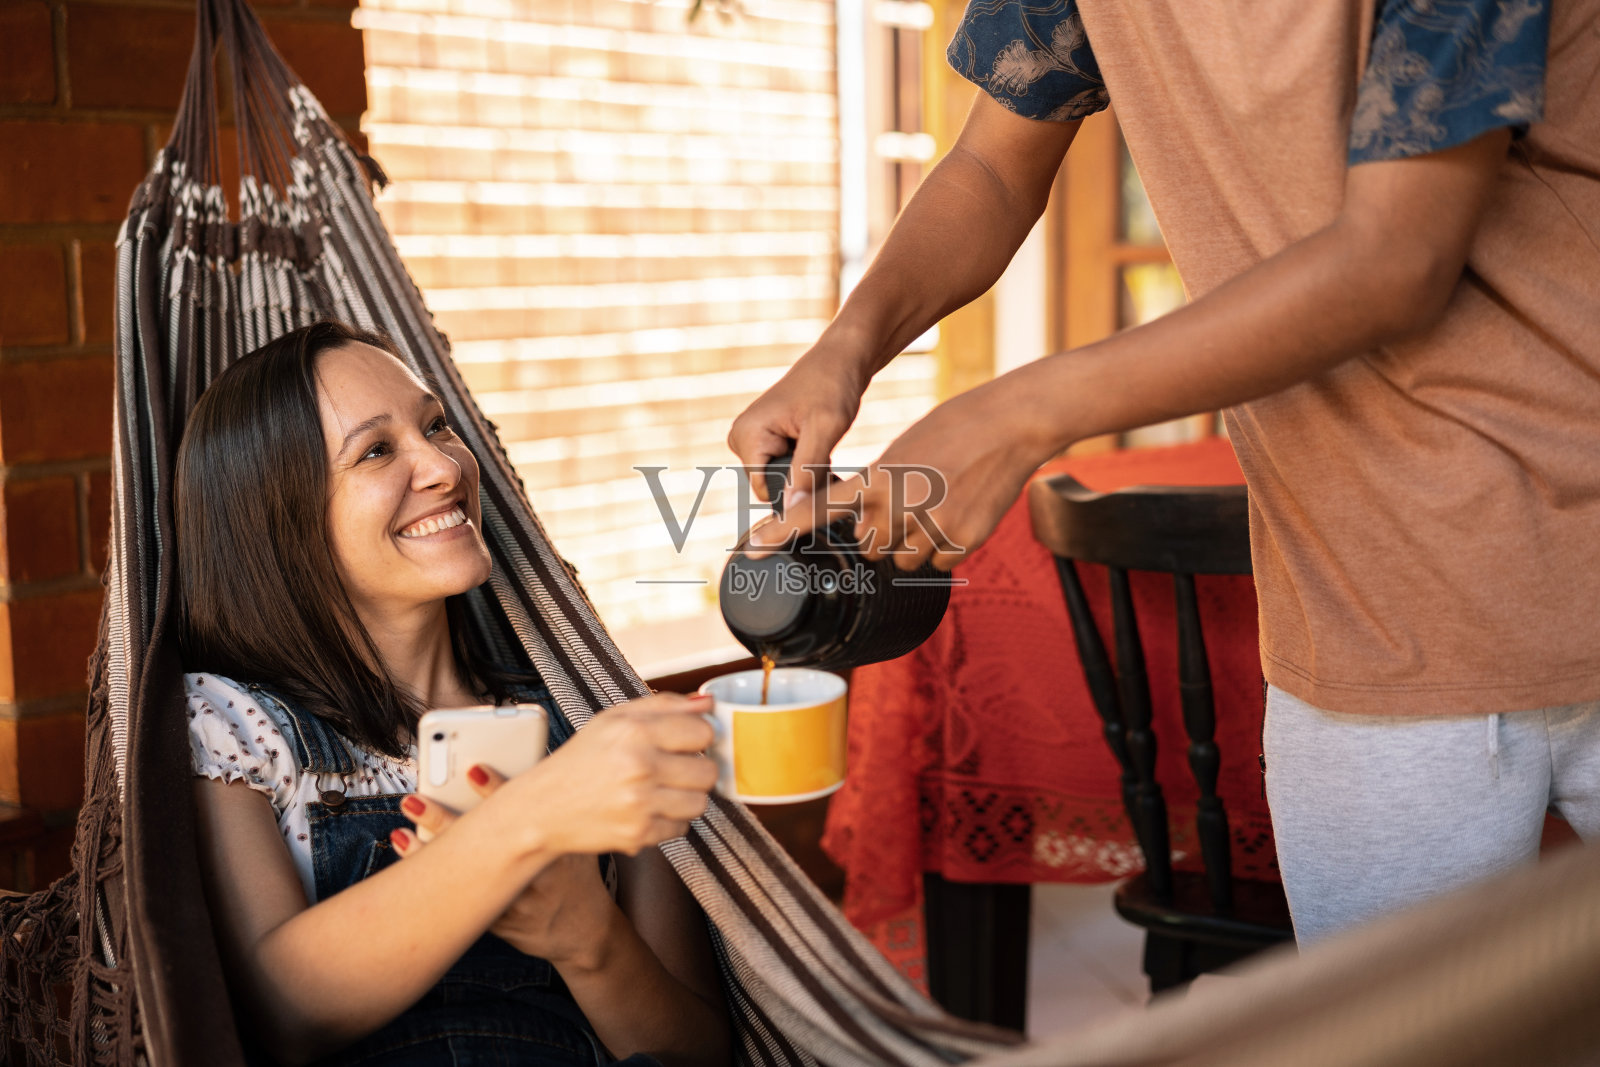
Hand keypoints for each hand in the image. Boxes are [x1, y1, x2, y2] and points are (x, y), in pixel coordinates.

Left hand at [395, 772, 619, 967]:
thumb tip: (532, 772)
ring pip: (466, 879)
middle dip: (444, 819)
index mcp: (558, 849)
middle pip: (483, 844)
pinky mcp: (499, 924)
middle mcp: (537, 876)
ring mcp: (516, 903)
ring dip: (428, 855)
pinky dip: (433, 888)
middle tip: (415, 800)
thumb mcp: (576, 841)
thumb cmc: (576, 876)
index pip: (526, 812)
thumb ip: (556, 814)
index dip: (497, 789)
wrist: (585, 932)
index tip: (473, 770)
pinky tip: (410, 871)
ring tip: (401, 833)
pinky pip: (461, 905)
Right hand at [442, 692, 717, 858]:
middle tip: (673, 768)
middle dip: (696, 769)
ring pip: (701, 802)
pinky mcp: (640, 834)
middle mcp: (640, 766)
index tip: (688, 741)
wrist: (543, 808)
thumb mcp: (615, 718)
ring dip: (686, 797)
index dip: (700, 736)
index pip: (704, 732)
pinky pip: (682, 828)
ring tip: (660, 790)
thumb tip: (708, 702)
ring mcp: (641, 804)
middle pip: (708, 771)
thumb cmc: (581, 760)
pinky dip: (669, 820)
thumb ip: (665, 705)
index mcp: (635, 730)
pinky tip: (646, 809)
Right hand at [727, 338, 871, 514]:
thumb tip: (794, 510)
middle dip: (802, 481)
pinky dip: (805, 465)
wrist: (839, 359)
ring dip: (807, 473)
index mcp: (746, 436)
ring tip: (825, 449)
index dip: (797, 491)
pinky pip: (784, 468)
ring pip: (781, 480)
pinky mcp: (763, 439)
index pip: (766, 492)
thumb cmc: (832, 386)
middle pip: (773, 487)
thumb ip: (808, 471)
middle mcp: (740, 438)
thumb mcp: (824, 429)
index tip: (824, 473)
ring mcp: (751, 438)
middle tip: (827, 455)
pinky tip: (820, 448)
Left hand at [747, 372, 1057, 570]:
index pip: (818, 510)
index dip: (781, 533)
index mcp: (876, 478)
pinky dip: (946, 546)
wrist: (1009, 424)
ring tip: (939, 504)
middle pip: (868, 546)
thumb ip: (878, 486)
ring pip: (902, 559)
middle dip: (881, 533)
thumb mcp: (903, 450)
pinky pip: (938, 563)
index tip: (750, 548)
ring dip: (913, 543)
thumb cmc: (956, 429)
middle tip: (908, 504)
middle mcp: (897, 506)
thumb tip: (865, 523)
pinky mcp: (961, 541)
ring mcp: (929, 527)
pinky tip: (960, 513)